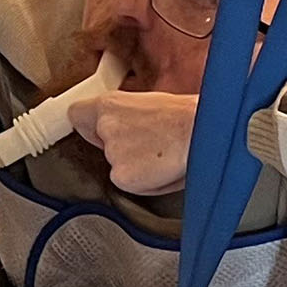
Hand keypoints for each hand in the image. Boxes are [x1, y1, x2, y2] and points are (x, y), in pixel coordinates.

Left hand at [68, 91, 197, 196]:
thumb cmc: (192, 116)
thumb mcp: (152, 103)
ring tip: (163, 155)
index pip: (77, 114)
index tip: (93, 130)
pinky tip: (163, 169)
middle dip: (122, 147)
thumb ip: (129, 116)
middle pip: (102, 144)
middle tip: (151, 144)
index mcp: (110, 103)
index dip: (89, 125)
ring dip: (136, 165)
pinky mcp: (122, 177)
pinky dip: (145, 181)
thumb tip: (128, 125)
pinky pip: (130, 183)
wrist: (209, 132)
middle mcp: (106, 126)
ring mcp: (112, 153)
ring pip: (118, 165)